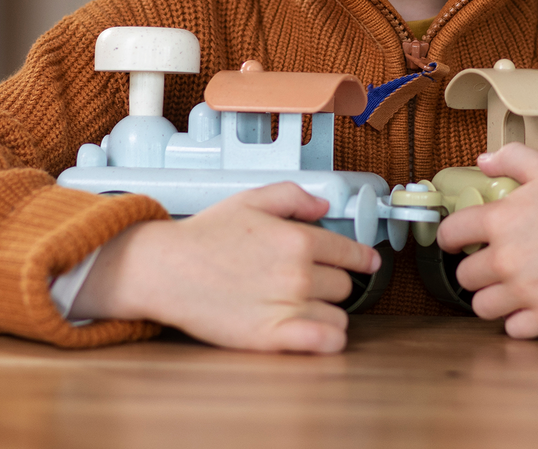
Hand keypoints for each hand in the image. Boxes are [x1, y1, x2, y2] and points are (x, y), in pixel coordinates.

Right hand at [72, 182, 380, 352]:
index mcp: (297, 239)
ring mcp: (287, 306)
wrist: (167, 269)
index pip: (348, 251)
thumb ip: (294, 196)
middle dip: (334, 281)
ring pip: (338, 313)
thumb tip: (323, 206)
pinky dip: (330, 338)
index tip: (370, 262)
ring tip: (309, 306)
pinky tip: (322, 332)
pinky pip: (324, 341)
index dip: (362, 257)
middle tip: (314, 281)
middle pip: (343, 284)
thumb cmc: (205, 235)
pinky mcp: (272, 336)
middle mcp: (298, 273)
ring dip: (330, 310)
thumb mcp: (252, 199)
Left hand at [437, 143, 537, 338]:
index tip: (458, 240)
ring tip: (508, 288)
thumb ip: (507, 159)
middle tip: (493, 263)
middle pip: (464, 277)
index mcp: (497, 220)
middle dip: (475, 269)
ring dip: (491, 298)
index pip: (448, 235)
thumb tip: (482, 160)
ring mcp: (525, 290)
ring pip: (482, 308)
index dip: (450, 237)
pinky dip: (518, 321)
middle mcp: (504, 258)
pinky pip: (513, 330)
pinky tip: (529, 306)